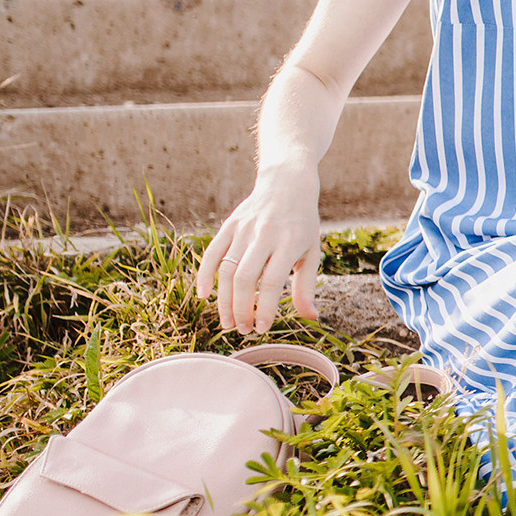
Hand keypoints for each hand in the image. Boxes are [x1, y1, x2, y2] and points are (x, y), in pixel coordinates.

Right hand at [195, 164, 322, 334]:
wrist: (286, 185)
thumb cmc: (303, 225)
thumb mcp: (312, 253)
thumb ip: (306, 286)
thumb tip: (311, 318)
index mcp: (289, 243)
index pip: (271, 282)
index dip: (264, 308)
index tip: (261, 328)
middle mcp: (263, 235)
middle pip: (244, 278)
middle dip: (240, 308)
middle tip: (243, 329)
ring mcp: (243, 229)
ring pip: (225, 269)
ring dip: (223, 299)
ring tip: (228, 321)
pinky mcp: (228, 225)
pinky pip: (211, 253)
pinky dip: (204, 275)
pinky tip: (204, 296)